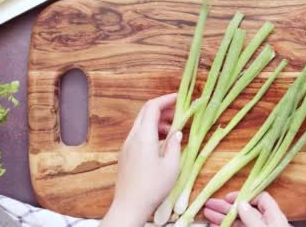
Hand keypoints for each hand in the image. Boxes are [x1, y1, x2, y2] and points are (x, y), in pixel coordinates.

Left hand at [102, 93, 181, 226]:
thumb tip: (177, 133)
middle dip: (162, 109)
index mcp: (143, 136)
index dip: (166, 99)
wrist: (129, 206)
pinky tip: (162, 143)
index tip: (180, 98)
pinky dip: (150, 131)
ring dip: (157, 121)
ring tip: (173, 130)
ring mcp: (126, 146)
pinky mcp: (125, 154)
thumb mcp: (171, 166)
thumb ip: (175, 145)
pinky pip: (138, 135)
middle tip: (179, 112)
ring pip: (141, 124)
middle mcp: (132, 137)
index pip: (152, 107)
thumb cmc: (152, 187)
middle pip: (145, 113)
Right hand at [204, 192, 288, 226]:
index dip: (245, 196)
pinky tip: (215, 226)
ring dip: (222, 218)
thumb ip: (253, 219)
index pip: (261, 200)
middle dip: (226, 208)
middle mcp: (265, 225)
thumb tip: (242, 205)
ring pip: (238, 223)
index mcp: (274, 218)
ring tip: (207, 214)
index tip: (228, 199)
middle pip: (245, 212)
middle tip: (209, 205)